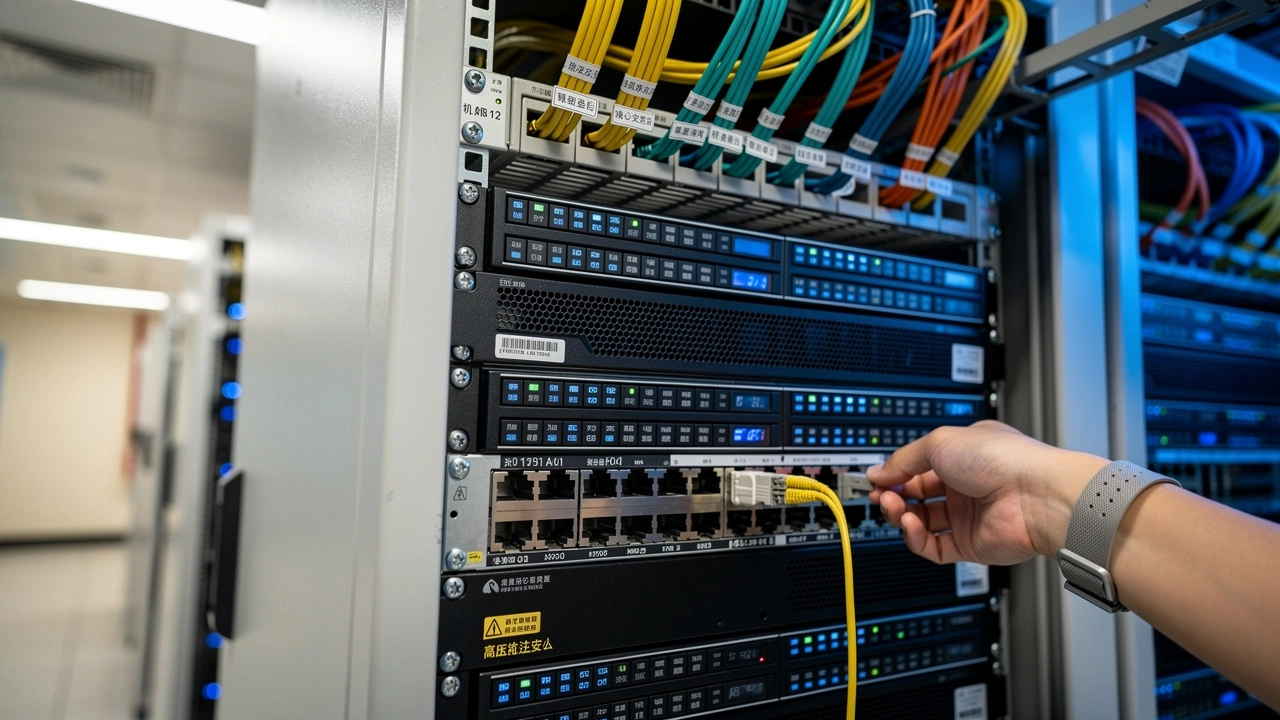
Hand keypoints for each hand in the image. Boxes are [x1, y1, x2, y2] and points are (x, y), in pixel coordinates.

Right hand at [867, 420, 1108, 565]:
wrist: (1037, 496)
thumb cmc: (1003, 460)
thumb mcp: (940, 442)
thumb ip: (904, 459)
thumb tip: (879, 471)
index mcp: (962, 456)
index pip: (917, 466)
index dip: (895, 472)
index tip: (876, 477)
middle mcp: (965, 486)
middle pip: (916, 495)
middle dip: (893, 495)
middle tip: (881, 494)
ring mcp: (968, 516)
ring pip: (921, 522)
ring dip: (900, 515)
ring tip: (894, 508)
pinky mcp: (970, 544)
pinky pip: (932, 547)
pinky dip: (916, 538)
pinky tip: (910, 525)